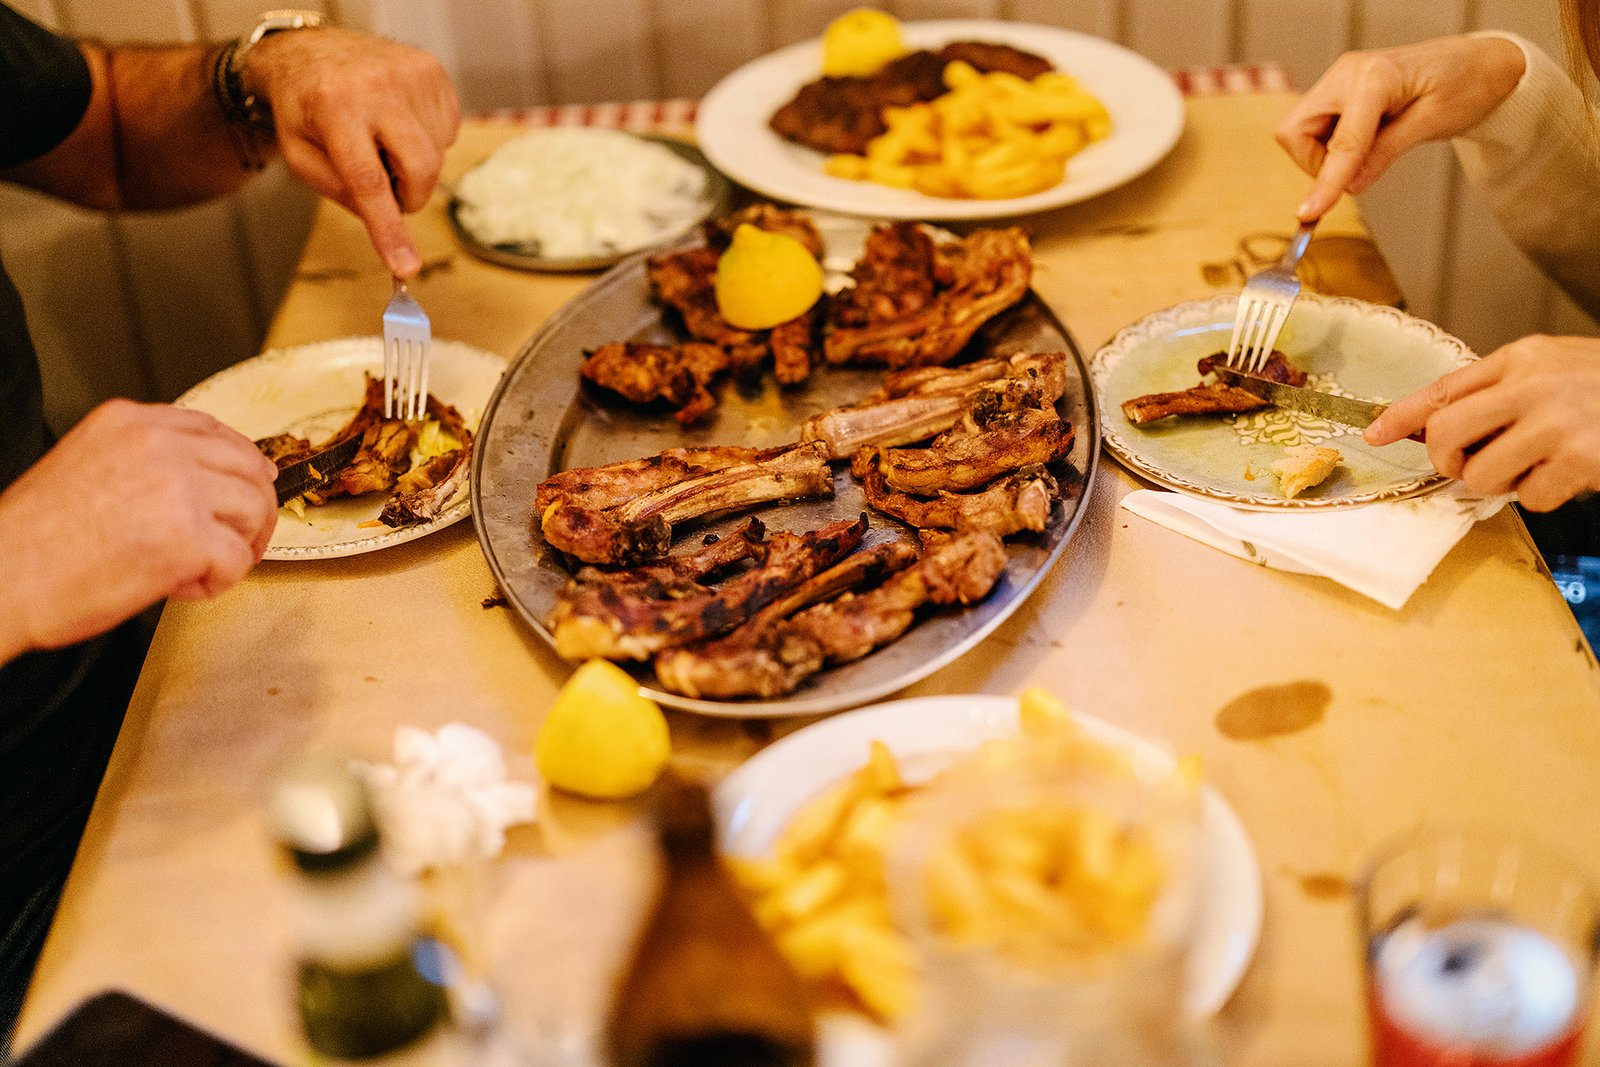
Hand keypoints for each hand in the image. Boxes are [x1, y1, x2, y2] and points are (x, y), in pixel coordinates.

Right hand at [0, 401, 279, 660]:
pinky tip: (184, 588)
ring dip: (240, 545)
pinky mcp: (188, 536)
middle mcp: (158, 445)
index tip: (254, 481)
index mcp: (130, 422)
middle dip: (254, 507)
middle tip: (245, 538)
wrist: (0, 578)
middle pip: (247, 465)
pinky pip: (237, 559)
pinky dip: (220, 582)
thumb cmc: (32, 541)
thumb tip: (205, 482)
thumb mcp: (87, 467)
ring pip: (253, 509)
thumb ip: (144, 463)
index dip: (241, 461)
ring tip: (205, 568)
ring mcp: (177, 487)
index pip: (213, 429)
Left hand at [245, 27, 459, 277]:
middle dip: (409, 195)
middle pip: (420, 170)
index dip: (389, 228)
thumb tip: (388, 223)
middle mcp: (377, 85)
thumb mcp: (299, 154)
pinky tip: (398, 121)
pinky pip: (447, 131)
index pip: (369, 181)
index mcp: (335, 106)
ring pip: (437, 154)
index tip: (406, 266)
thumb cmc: (304, 106)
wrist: (310, 50)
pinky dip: (426, 138)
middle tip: (386, 186)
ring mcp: (411, 74)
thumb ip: (339, 192)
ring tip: (381, 137)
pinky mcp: (433, 70)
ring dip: (413, 161)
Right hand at [1277, 35, 1524, 220]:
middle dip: (1316, 162)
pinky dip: (1331, 147)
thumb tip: (1349, 187)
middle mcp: (1346, 74)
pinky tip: (1366, 141)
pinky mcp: (1338, 92)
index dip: (1326, 180)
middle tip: (1357, 170)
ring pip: (1300, 133)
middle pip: (1295, 132)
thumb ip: (1385, 152)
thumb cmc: (1465, 83)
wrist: (1477, 63)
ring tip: (1372, 148)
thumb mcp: (1432, 123)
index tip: (1309, 213)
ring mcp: (1339, 81)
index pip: (1341, 141)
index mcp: (1375, 77)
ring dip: (1324, 155)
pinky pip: (1314, 129)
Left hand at [1364, 336, 1599, 510]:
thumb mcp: (1552, 368)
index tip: (1373, 435)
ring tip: (1532, 466)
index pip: (1443, 388)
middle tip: (1468, 465)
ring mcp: (1557, 422)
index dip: (1401, 416)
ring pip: (1481, 475)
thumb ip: (1499, 391)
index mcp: (1522, 358)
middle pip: (1446, 433)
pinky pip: (1530, 499)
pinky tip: (1567, 474)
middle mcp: (1534, 384)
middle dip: (1447, 460)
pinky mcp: (1581, 458)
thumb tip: (1435, 427)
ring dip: (1499, 484)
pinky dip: (1543, 497)